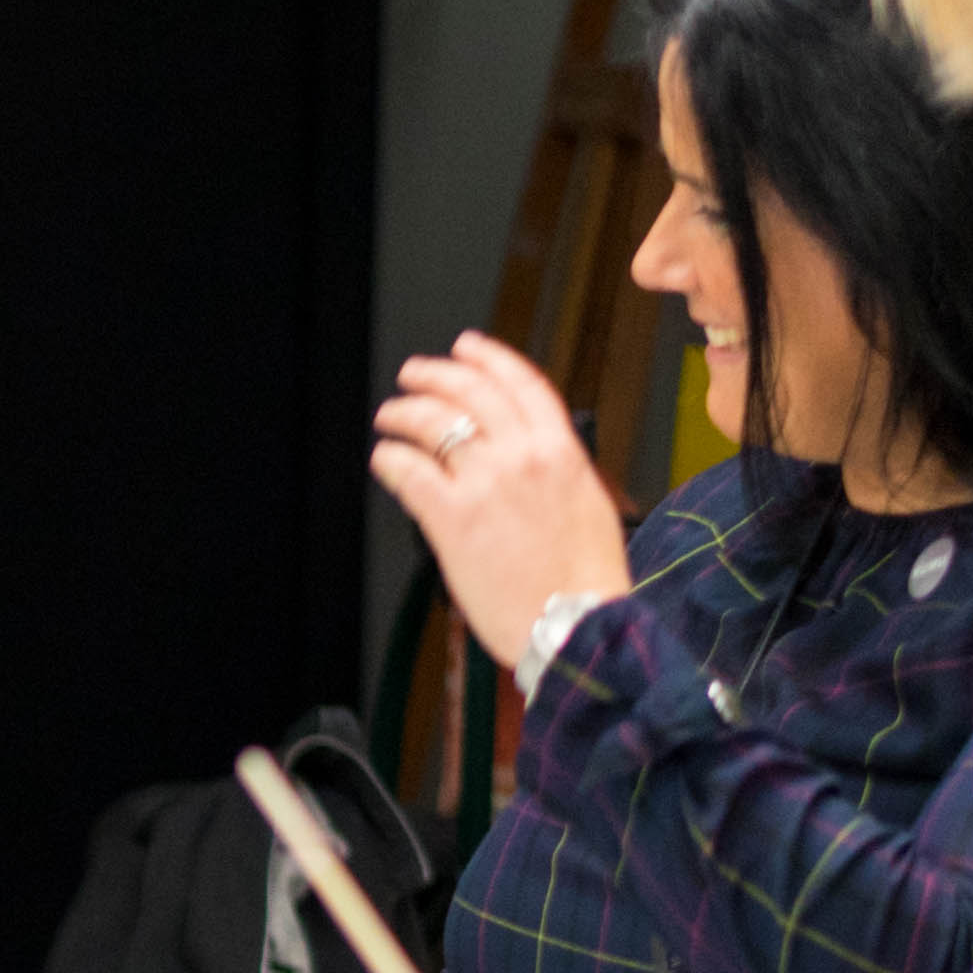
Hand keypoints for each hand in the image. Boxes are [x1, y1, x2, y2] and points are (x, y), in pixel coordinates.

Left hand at [366, 330, 634, 670]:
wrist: (578, 625)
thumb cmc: (586, 580)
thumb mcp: (587, 504)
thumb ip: (554, 471)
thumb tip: (525, 455)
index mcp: (562, 452)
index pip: (521, 384)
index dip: (487, 358)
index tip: (466, 347)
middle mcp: (523, 458)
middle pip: (469, 393)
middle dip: (433, 376)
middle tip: (413, 376)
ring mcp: (486, 485)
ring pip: (433, 425)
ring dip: (403, 413)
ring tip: (390, 416)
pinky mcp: (452, 518)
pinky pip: (410, 472)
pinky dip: (391, 459)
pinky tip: (385, 459)